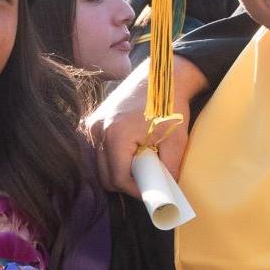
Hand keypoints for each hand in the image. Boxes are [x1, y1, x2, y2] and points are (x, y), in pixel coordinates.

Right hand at [81, 55, 206, 194]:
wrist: (163, 76)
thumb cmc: (171, 105)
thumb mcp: (176, 141)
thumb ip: (169, 170)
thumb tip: (166, 192)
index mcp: (116, 135)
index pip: (118, 179)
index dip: (136, 190)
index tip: (152, 192)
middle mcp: (99, 129)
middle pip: (105, 175)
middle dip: (126, 183)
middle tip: (148, 181)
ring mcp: (94, 124)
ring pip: (101, 164)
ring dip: (119, 171)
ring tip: (141, 164)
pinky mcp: (95, 120)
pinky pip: (99, 150)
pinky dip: (113, 158)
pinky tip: (132, 152)